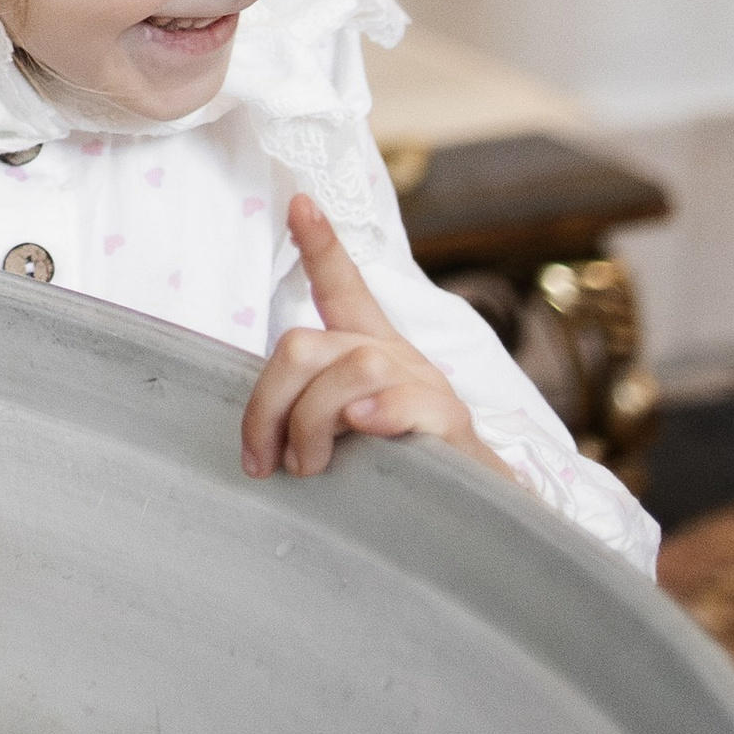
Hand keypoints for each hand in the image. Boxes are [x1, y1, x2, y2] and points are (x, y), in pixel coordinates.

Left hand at [241, 195, 513, 485]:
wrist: (474, 530)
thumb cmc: (397, 481)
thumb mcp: (343, 442)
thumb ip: (309, 419)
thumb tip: (259, 438)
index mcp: (368, 353)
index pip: (342, 289)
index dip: (321, 246)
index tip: (299, 203)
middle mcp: (397, 358)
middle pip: (308, 344)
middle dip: (270, 401)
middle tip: (265, 459)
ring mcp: (428, 388)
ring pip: (354, 366)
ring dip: (313, 421)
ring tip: (308, 467)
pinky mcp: (455, 428)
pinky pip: (414, 401)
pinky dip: (383, 411)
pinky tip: (364, 427)